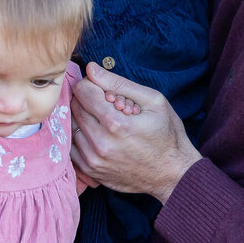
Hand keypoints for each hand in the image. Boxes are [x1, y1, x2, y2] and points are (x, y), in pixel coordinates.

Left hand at [70, 63, 201, 203]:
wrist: (173, 174)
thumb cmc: (167, 135)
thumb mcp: (153, 101)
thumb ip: (119, 83)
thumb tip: (91, 68)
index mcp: (115, 124)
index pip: (82, 91)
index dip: (92, 84)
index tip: (105, 90)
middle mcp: (100, 143)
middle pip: (74, 107)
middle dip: (87, 100)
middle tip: (107, 104)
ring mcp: (93, 160)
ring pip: (70, 127)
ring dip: (83, 118)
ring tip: (104, 120)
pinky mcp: (91, 171)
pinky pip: (71, 146)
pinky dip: (80, 136)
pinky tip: (98, 134)